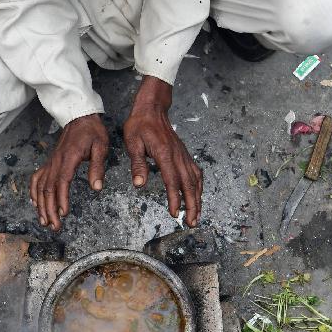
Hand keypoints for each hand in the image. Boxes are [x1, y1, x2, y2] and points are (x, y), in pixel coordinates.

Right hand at [29, 113, 108, 230]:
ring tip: (45, 221)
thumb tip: (97, 188)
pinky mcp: (50, 162)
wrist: (80, 116)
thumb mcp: (101, 147)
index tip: (64, 214)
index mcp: (68, 158)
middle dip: (49, 210)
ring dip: (41, 205)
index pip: (62, 182)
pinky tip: (35, 202)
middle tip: (55, 226)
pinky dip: (34, 191)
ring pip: (40, 186)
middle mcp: (56, 161)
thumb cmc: (92, 131)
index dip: (61, 200)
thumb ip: (97, 167)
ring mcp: (51, 162)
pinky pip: (37, 178)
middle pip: (48, 189)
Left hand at [123, 76, 202, 226]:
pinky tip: (198, 194)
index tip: (175, 213)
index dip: (175, 199)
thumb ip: (138, 164)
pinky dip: (199, 185)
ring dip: (198, 198)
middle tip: (192, 222)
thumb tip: (139, 184)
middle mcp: (177, 155)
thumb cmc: (140, 124)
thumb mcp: (132, 143)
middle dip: (192, 205)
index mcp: (164, 154)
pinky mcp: (184, 154)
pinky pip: (195, 172)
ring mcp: (183, 154)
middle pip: (189, 184)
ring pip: (195, 180)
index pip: (172, 181)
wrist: (152, 108)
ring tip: (197, 214)